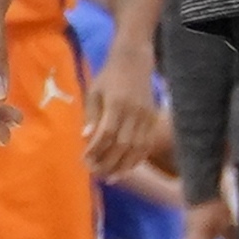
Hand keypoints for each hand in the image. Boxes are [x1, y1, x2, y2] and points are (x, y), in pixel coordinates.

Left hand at [83, 69, 172, 184]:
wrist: (134, 61)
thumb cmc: (109, 77)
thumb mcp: (94, 91)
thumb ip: (91, 115)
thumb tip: (86, 138)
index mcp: (117, 103)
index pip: (107, 133)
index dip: (96, 150)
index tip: (85, 160)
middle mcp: (134, 112)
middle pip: (123, 144)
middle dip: (109, 162)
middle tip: (96, 173)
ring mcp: (146, 117)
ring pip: (137, 148)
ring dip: (124, 165)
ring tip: (111, 177)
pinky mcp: (153, 119)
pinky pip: (147, 144)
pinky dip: (137, 158)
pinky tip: (127, 167)